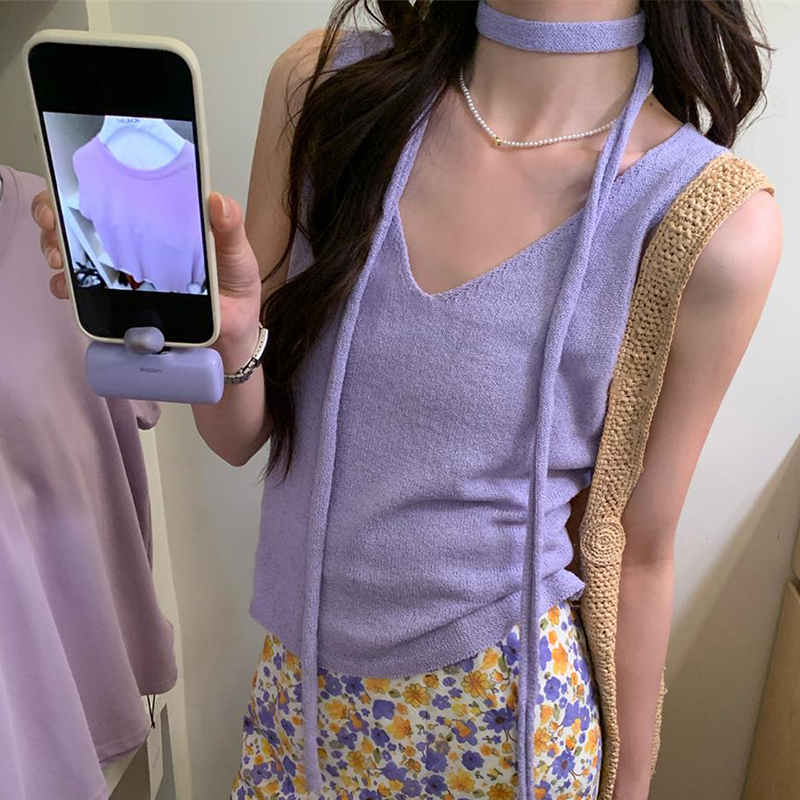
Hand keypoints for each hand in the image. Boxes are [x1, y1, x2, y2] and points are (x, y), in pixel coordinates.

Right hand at [30, 189, 262, 344]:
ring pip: (74, 250)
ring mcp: (123, 271)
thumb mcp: (237, 255)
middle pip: (81, 216)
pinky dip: (68, 286)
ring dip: (56, 247)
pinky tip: (68, 287)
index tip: (65, 181)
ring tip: (61, 256)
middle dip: (55, 212)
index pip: (116, 191)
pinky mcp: (120, 301)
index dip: (83, 180)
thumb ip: (229, 229)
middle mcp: (135, 242)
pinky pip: (85, 291)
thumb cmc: (234, 290)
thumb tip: (218, 201)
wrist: (232, 336)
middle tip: (55, 220)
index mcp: (159, 221)